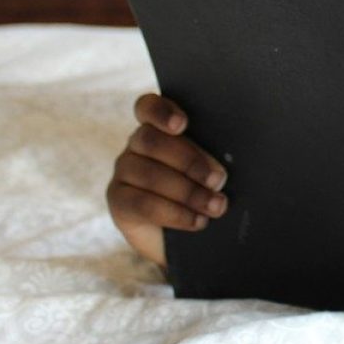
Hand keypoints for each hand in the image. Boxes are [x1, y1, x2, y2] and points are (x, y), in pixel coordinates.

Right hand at [107, 94, 228, 267]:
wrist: (187, 235)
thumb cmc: (207, 190)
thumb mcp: (212, 169)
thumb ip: (214, 156)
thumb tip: (224, 165)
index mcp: (159, 126)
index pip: (148, 107)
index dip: (162, 112)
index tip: (182, 125)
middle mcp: (137, 144)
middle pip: (152, 141)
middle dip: (190, 161)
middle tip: (219, 180)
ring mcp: (124, 171)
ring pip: (150, 174)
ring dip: (188, 192)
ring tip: (216, 206)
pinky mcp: (119, 201)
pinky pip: (143, 204)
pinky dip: (175, 213)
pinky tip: (198, 221)